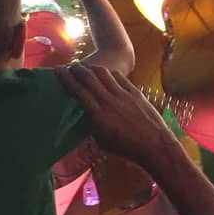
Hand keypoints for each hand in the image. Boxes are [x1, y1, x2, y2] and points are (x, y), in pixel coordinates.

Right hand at [58, 66, 176, 167]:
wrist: (154, 145)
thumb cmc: (127, 149)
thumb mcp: (103, 141)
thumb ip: (93, 126)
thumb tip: (87, 117)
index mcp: (98, 115)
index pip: (78, 92)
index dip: (67, 80)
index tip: (58, 72)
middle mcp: (108, 101)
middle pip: (89, 79)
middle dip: (77, 70)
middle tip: (69, 66)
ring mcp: (123, 94)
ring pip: (104, 74)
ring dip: (92, 68)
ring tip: (86, 67)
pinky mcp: (135, 92)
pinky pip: (118, 77)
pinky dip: (109, 72)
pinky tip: (105, 72)